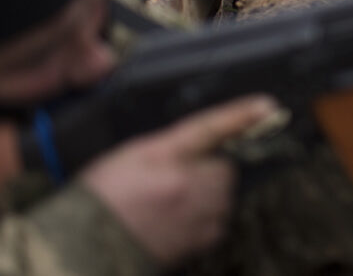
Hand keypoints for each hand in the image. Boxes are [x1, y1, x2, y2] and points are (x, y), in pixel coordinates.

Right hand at [80, 95, 277, 266]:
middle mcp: (187, 185)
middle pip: (224, 166)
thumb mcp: (133, 153)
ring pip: (224, 193)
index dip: (240, 115)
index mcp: (166, 156)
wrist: (85, 246)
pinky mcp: (201, 240)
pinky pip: (218, 220)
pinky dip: (206, 217)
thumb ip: (173, 144)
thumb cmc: (103, 197)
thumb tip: (204, 143)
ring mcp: (197, 214)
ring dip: (209, 192)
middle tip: (175, 176)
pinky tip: (176, 219)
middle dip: (210, 167)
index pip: (211, 127)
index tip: (267, 106)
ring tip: (171, 200)